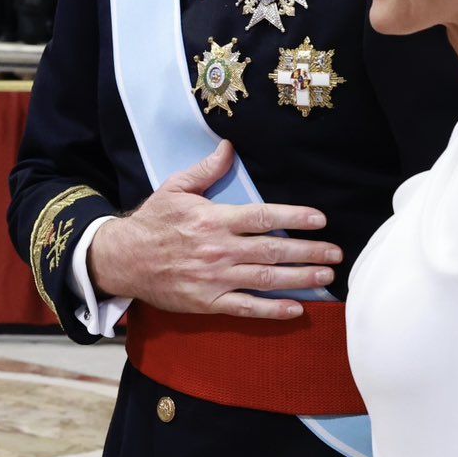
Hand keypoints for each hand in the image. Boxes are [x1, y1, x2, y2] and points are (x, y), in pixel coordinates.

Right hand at [84, 141, 337, 316]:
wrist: (121, 260)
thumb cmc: (151, 222)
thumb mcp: (175, 189)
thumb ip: (206, 170)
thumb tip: (229, 146)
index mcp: (213, 220)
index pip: (263, 217)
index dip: (294, 218)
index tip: (320, 220)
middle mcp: (218, 250)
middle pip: (273, 251)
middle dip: (309, 252)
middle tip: (336, 254)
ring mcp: (214, 279)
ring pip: (265, 280)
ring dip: (300, 279)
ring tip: (326, 277)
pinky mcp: (207, 302)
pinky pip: (245, 308)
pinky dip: (272, 310)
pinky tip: (296, 309)